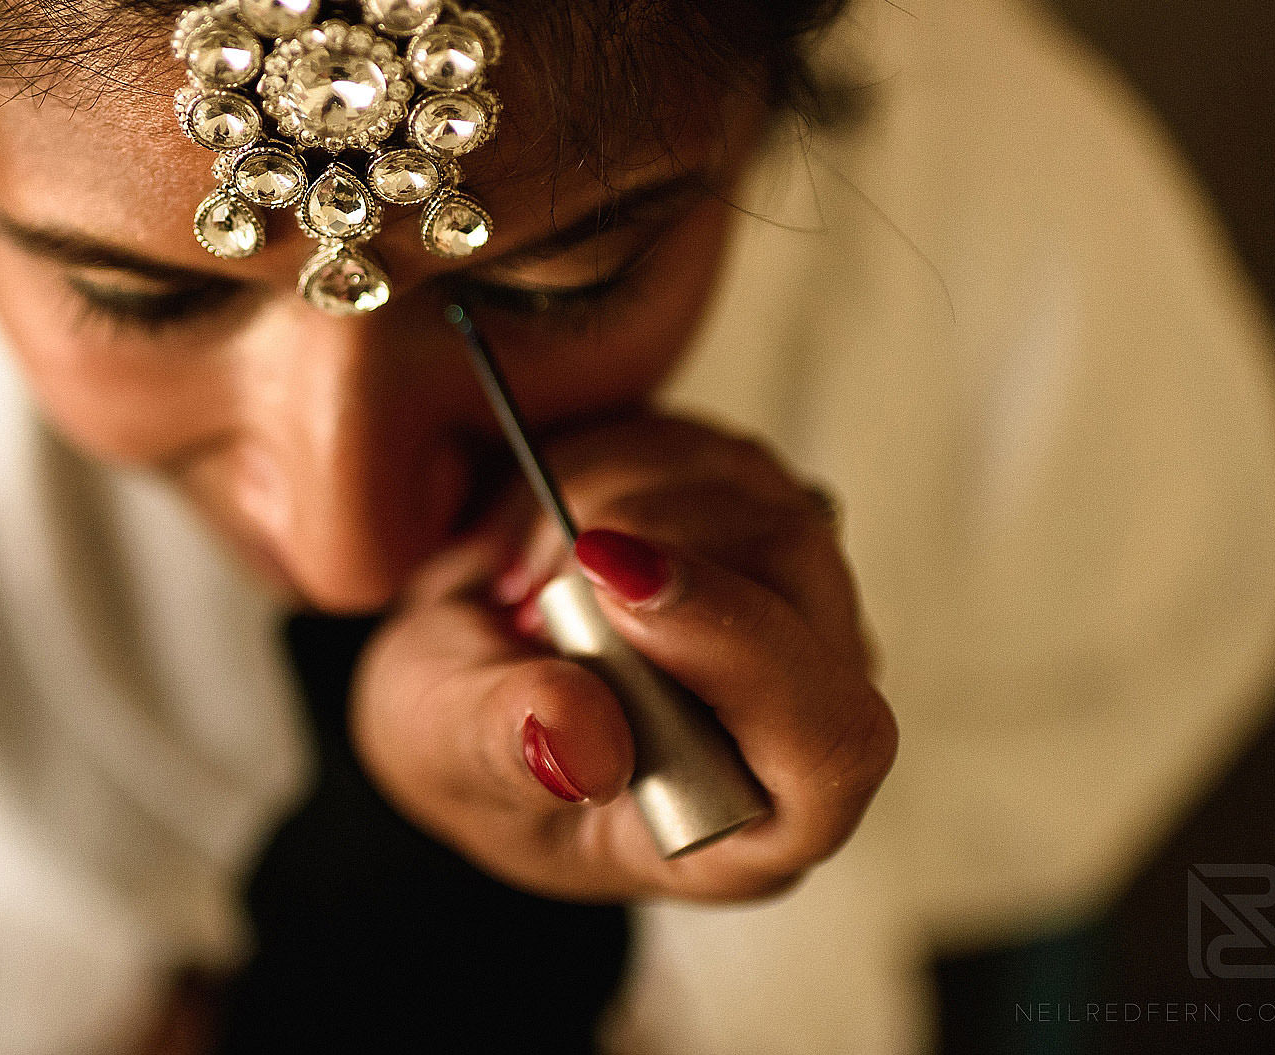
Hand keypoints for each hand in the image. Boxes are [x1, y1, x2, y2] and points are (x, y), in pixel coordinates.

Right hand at [352, 413, 896, 902]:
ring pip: (754, 498)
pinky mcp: (756, 518)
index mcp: (754, 817)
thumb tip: (583, 746)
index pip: (830, 741)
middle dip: (643, 554)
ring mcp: (792, 603)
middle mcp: (803, 709)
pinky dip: (610, 463)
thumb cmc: (472, 738)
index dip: (744, 648)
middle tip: (522, 593)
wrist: (456, 668)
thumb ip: (506, 750)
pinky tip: (547, 526)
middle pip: (798, 579)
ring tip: (523, 575)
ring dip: (610, 503)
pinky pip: (711, 456)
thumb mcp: (443, 751)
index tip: (608, 582)